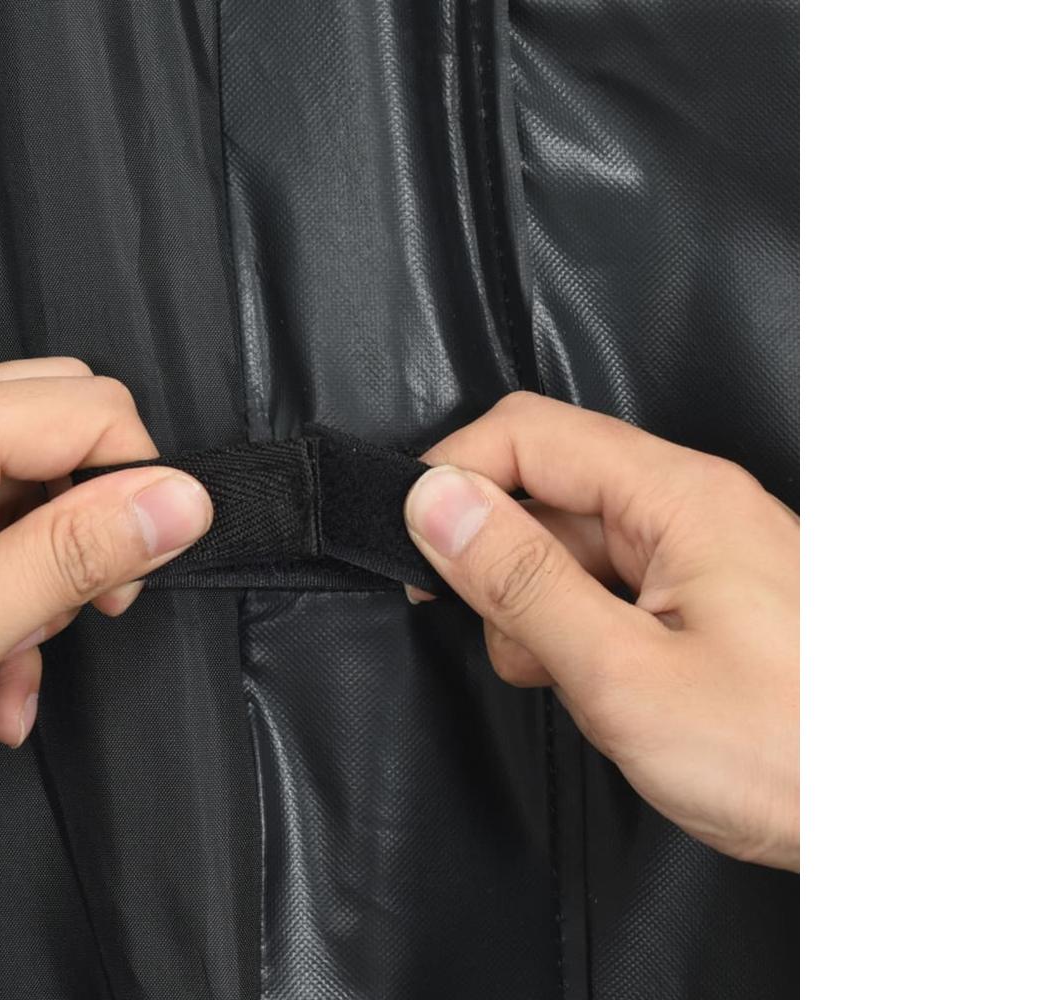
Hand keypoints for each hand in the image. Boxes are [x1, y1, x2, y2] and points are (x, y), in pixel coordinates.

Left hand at [0, 359, 211, 784]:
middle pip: (52, 424)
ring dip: (32, 571)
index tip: (130, 573)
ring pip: (5, 477)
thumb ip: (72, 556)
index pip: (94, 407)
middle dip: (86, 520)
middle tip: (85, 604)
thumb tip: (176, 500)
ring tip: (10, 672)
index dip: (137, 488)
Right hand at [403, 392, 797, 870]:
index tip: (413, 546)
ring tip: (566, 680)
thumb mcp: (623, 673)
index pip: (530, 431)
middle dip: (497, 557)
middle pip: (549, 485)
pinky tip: (598, 684)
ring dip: (538, 605)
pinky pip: (613, 583)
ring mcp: (703, 551)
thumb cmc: (791, 753)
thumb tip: (437, 503)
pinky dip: (579, 628)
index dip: (456, 478)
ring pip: (574, 541)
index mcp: (679, 497)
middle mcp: (693, 506)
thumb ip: (521, 581)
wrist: (897, 820)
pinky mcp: (708, 597)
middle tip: (497, 635)